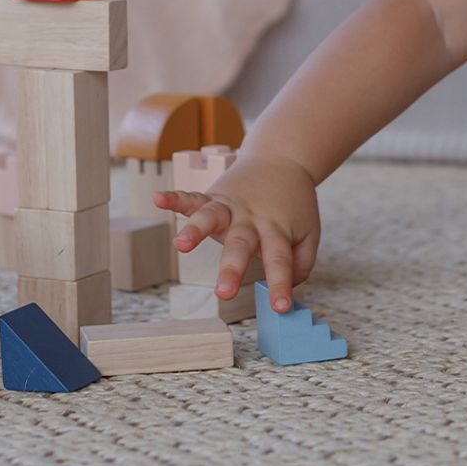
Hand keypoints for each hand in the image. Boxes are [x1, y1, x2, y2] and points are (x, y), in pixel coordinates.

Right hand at [152, 151, 319, 314]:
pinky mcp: (214, 196)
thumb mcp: (308, 233)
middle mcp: (251, 219)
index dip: (281, 284)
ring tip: (180, 245)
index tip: (281, 307)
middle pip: (241, 244)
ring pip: (211, 217)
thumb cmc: (294, 205)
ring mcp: (230, 206)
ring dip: (195, 230)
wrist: (282, 158)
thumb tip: (285, 288)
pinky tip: (158, 199)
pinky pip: (192, 197)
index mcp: (276, 230)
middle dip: (232, 269)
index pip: (280, 260)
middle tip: (224, 293)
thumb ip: (301, 263)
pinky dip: (174, 198)